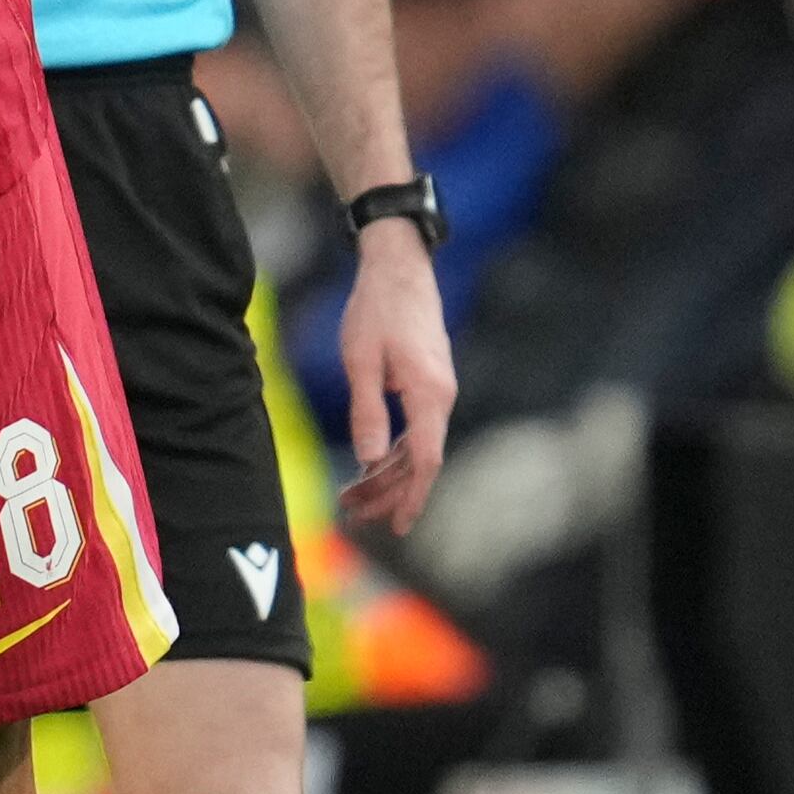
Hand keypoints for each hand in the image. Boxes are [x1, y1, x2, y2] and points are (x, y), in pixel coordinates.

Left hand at [338, 218, 456, 535]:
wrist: (398, 267)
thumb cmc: (376, 310)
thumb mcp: (361, 361)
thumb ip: (367, 411)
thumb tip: (368, 460)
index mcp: (429, 394)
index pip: (426, 460)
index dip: (411, 496)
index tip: (397, 526)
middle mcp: (441, 396)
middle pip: (420, 460)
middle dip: (389, 493)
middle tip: (355, 516)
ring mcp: (437, 389)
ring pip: (416, 446)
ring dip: (386, 474)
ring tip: (352, 497)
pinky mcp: (427, 382)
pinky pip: (415, 429)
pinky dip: (392, 450)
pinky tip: (370, 465)